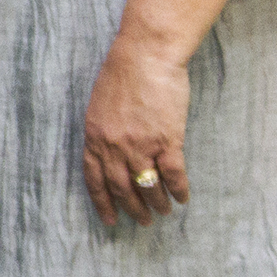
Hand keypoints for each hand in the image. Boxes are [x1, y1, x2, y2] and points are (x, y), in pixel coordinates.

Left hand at [82, 39, 191, 225]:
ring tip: (163, 211)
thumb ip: (103, 132)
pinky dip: (178, 190)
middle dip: (133, 209)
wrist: (145, 55)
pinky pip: (173, 175)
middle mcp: (114, 145)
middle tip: (142, 221)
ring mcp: (140, 144)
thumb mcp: (100, 106)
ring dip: (156, 203)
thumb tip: (109, 155)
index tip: (110, 220)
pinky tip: (182, 198)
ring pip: (147, 186)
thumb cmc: (123, 75)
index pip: (95, 179)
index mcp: (94, 136)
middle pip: (122, 188)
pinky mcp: (167, 140)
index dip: (103, 202)